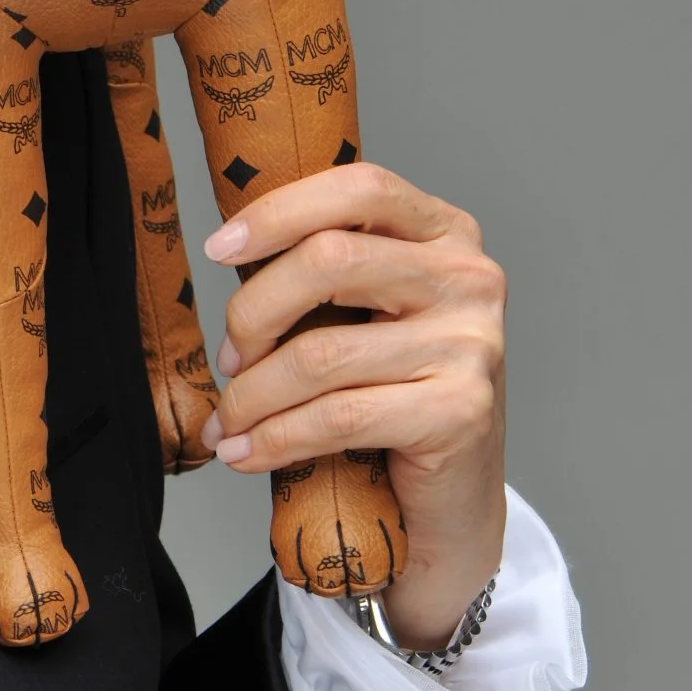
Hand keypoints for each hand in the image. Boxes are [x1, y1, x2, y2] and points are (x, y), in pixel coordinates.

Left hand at [200, 161, 507, 652]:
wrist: (452, 501)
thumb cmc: (395, 398)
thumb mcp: (365, 319)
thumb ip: (321, 277)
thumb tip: (228, 258)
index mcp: (445, 233)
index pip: (358, 189)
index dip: (278, 212)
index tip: (218, 250)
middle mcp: (470, 277)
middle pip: (330, 259)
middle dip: (253, 313)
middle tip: (228, 360)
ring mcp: (473, 343)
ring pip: (322, 353)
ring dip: (252, 396)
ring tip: (227, 423)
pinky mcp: (462, 410)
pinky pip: (339, 416)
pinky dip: (276, 439)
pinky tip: (247, 454)